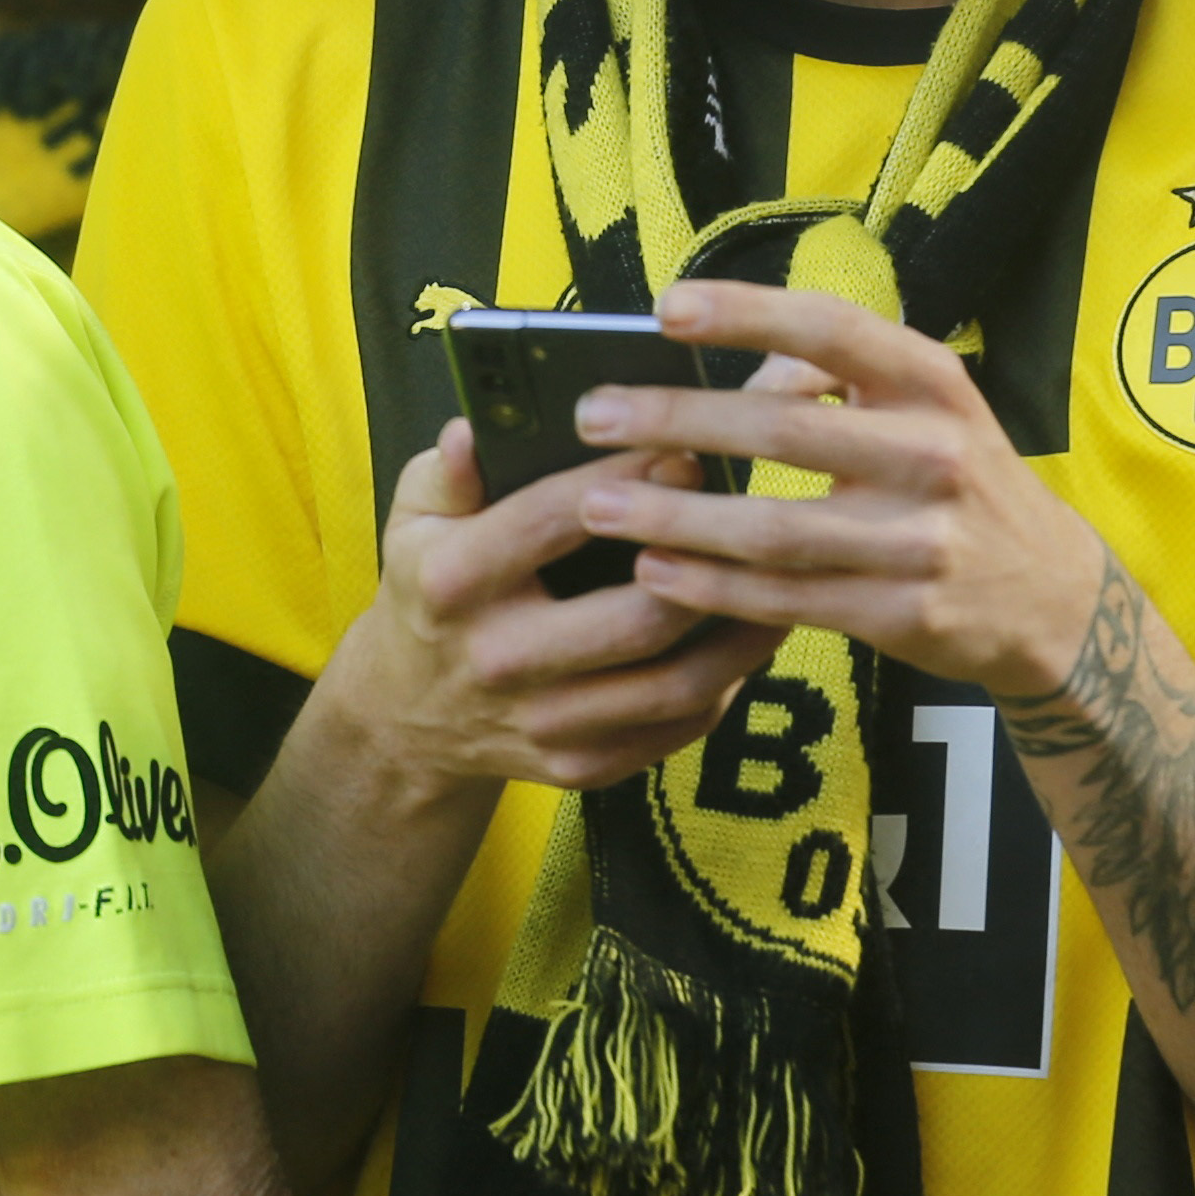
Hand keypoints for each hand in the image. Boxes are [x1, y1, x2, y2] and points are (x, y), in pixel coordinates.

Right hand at [337, 417, 784, 795]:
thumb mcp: (415, 520)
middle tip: (760, 511)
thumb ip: (448, 471)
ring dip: (744, 630)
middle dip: (708, 561)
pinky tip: (755, 633)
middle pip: (636, 617)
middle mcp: (499, 660)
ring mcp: (543, 724)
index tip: (690, 445)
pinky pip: (677, 726)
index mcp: (455, 583)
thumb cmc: (431, 589)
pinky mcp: (579, 766)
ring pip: (675, 683)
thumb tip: (473, 429)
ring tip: (787, 574)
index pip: (554, 521)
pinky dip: (728, 681)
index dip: (629, 480)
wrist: (407, 717)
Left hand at [570, 278, 1113, 696]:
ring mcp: (921, 540)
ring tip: (599, 506)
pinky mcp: (903, 614)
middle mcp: (935, 453)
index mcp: (934, 384)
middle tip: (595, 415)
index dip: (748, 315)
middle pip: (784, 432)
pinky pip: (786, 600)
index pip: (834, 332)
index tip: (665, 308)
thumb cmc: (962, 485)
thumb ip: (844, 379)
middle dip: (677, 421)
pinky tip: (655, 572)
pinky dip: (712, 588)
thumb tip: (740, 353)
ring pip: (773, 530)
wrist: (1050, 596)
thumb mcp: (930, 409)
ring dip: (674, 519)